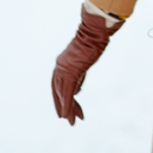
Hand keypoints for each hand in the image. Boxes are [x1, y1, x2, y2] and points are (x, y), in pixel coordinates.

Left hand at [52, 6, 122, 124]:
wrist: (94, 32)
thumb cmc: (93, 41)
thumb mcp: (85, 61)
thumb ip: (79, 76)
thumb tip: (76, 90)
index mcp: (62, 64)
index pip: (57, 85)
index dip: (60, 98)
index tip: (65, 110)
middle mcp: (60, 67)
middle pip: (57, 90)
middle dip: (61, 106)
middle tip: (66, 119)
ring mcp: (64, 68)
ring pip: (62, 93)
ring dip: (66, 109)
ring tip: (70, 121)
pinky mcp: (72, 70)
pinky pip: (67, 91)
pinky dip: (66, 103)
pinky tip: (66, 114)